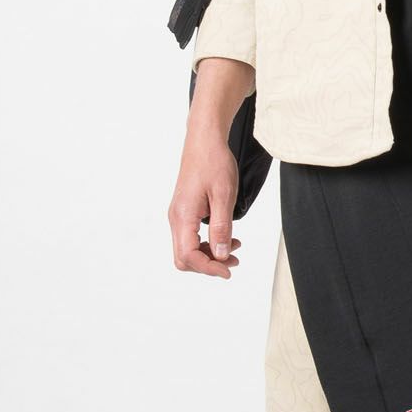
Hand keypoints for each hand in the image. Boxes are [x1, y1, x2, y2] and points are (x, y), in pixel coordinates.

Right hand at [170, 114, 244, 278]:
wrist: (205, 140)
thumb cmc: (214, 163)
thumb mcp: (224, 196)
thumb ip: (222, 228)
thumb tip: (221, 255)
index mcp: (183, 215)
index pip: (188, 256)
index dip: (208, 268)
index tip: (228, 270)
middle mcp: (176, 218)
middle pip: (184, 258)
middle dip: (208, 265)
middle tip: (233, 262)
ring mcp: (179, 215)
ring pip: (187, 249)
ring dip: (210, 255)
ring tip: (235, 251)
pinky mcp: (184, 211)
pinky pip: (191, 237)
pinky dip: (208, 243)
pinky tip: (227, 238)